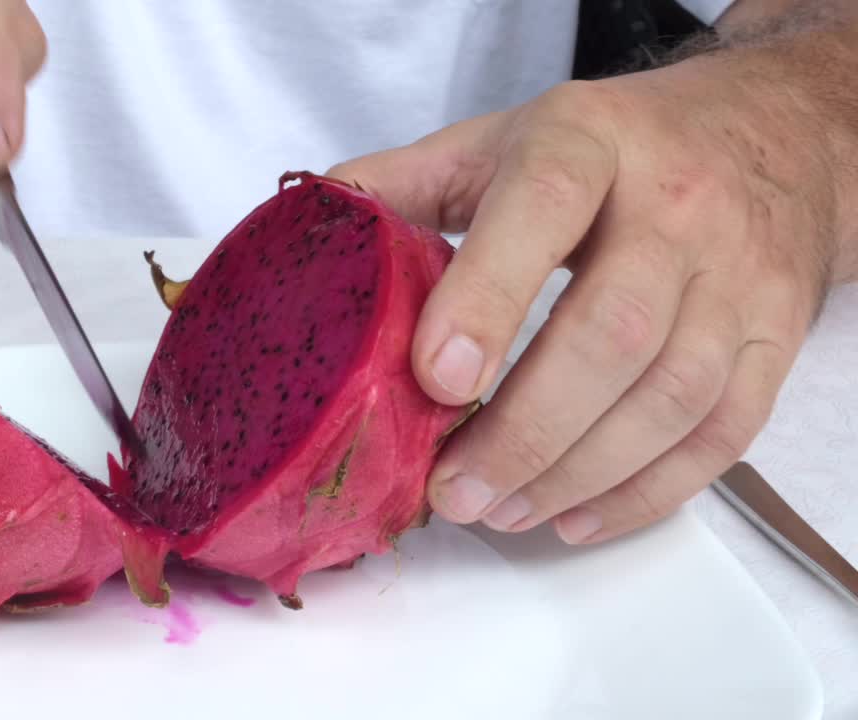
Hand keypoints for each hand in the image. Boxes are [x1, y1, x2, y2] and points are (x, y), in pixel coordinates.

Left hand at [329, 54, 851, 543]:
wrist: (768, 136)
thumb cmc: (613, 148)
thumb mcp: (501, 141)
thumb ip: (404, 184)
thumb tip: (308, 234)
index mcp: (587, 142)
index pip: (542, 208)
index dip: (487, 299)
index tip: (436, 380)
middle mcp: (677, 205)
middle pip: (613, 331)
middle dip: (526, 430)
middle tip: (455, 491)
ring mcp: (738, 275)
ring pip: (671, 396)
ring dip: (576, 474)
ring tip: (500, 511)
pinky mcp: (777, 335)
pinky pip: (723, 433)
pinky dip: (646, 492)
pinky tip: (574, 515)